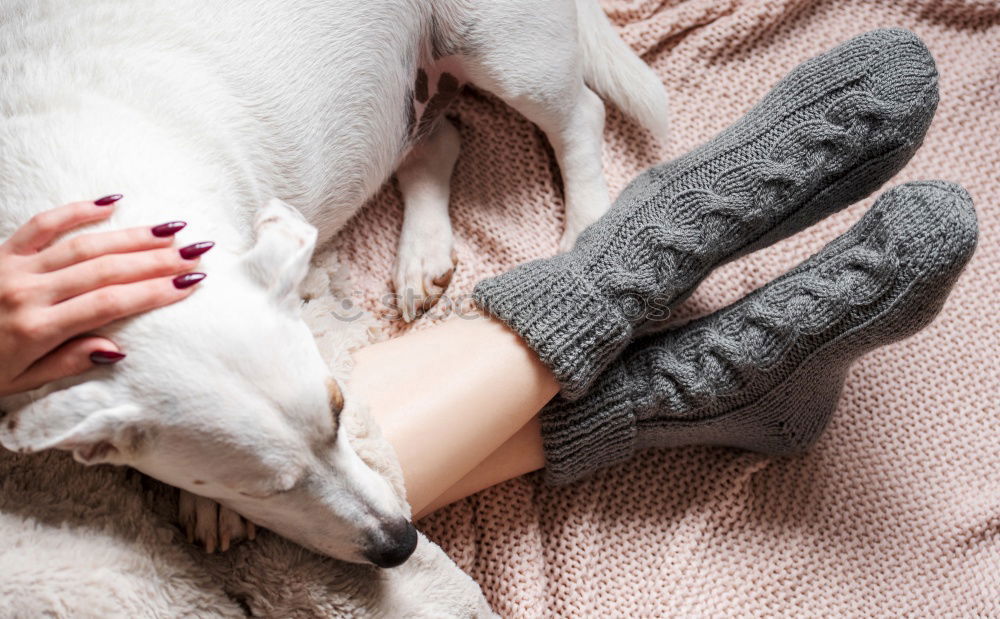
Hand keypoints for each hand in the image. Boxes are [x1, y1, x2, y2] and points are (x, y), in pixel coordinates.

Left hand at [0, 195, 210, 395]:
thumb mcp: (19, 381)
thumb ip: (68, 362)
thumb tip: (117, 349)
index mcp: (35, 327)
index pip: (108, 304)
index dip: (154, 292)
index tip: (190, 284)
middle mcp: (27, 291)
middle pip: (104, 269)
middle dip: (156, 260)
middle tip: (196, 251)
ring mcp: (13, 266)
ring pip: (83, 244)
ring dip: (132, 235)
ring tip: (171, 230)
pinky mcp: (2, 250)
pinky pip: (43, 223)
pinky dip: (77, 210)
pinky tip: (112, 202)